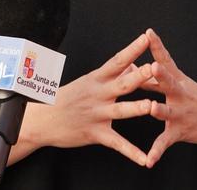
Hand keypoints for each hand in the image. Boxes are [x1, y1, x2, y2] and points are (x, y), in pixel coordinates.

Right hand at [23, 33, 155, 166]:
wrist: (42, 120)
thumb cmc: (66, 98)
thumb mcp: (88, 82)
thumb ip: (112, 75)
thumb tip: (132, 64)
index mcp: (95, 79)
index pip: (117, 61)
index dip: (132, 49)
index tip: (146, 38)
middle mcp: (98, 95)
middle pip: (122, 83)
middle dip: (139, 76)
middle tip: (154, 68)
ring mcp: (97, 114)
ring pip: (120, 111)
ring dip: (136, 108)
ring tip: (152, 107)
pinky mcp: (95, 133)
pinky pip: (116, 143)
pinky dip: (131, 152)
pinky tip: (145, 159)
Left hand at [143, 28, 196, 167]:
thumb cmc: (194, 97)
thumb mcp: (178, 83)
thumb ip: (153, 76)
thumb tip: (132, 63)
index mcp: (178, 80)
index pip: (166, 60)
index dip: (157, 46)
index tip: (148, 33)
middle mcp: (180, 94)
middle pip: (168, 82)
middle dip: (159, 75)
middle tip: (151, 66)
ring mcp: (181, 113)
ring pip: (168, 111)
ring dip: (159, 110)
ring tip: (151, 109)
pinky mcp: (180, 131)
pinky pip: (166, 142)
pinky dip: (157, 151)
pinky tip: (148, 161)